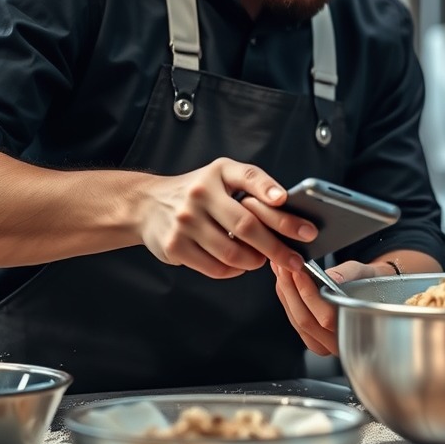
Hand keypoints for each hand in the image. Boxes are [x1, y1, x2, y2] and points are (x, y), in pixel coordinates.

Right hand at [136, 157, 315, 278]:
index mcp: (218, 173)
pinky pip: (214, 267)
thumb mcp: (223, 175)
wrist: (148, 205)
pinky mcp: (175, 246)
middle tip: (296, 258)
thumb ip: (253, 183)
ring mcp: (186, 222)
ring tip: (264, 260)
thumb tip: (284, 205)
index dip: (267, 189)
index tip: (284, 199)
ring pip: (232, 252)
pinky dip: (235, 270)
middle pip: (246, 225)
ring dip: (256, 261)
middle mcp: (200, 195)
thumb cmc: (198, 191)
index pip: (247, 177)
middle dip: (277, 245)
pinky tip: (242, 265)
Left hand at [272, 260, 389, 356]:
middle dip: (291, 291)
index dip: (309, 294)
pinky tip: (284, 284)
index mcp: (358, 328)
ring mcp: (325, 345)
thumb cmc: (371, 283)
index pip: (327, 317)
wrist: (375, 293)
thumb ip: (348, 274)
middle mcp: (340, 342)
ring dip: (285, 295)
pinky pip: (295, 322)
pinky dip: (286, 301)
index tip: (299, 272)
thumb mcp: (365, 272)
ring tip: (280, 271)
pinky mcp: (313, 340)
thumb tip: (330, 277)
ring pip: (297, 323)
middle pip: (306, 321)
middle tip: (283, 267)